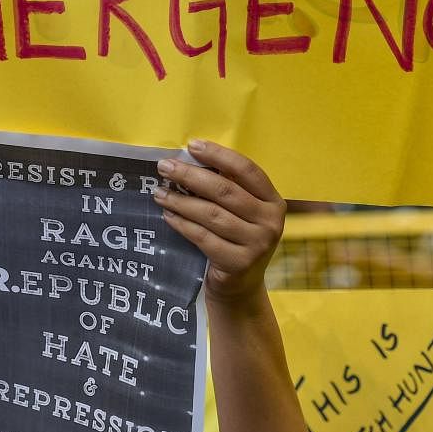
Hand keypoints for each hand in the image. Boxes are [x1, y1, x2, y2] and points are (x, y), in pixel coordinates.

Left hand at [153, 140, 284, 301]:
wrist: (241, 286)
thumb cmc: (236, 238)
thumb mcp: (241, 212)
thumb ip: (227, 189)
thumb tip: (189, 160)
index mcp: (273, 200)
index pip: (247, 170)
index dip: (219, 155)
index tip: (192, 145)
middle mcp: (271, 221)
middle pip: (225, 190)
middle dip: (190, 176)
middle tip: (165, 167)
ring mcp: (257, 244)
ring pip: (211, 214)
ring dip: (181, 201)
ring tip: (159, 193)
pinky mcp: (239, 263)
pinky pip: (203, 237)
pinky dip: (182, 224)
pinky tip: (167, 216)